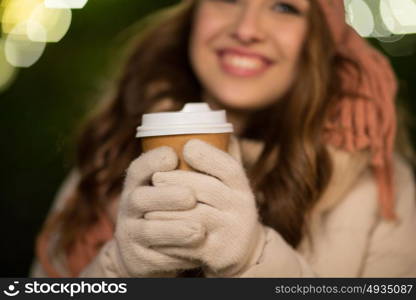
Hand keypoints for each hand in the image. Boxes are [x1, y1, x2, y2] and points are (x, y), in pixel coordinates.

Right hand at [81, 146, 203, 276]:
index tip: (173, 155)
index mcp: (139, 186)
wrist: (147, 253)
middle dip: (165, 196)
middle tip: (190, 196)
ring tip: (199, 230)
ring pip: (147, 231)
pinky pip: (155, 258)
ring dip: (173, 230)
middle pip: (139, 198)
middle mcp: (130, 208)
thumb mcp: (173, 188)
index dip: (152, 161)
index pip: (138, 169)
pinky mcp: (138, 259)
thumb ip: (196, 167)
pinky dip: (175, 255)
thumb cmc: (169, 210)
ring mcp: (131, 234)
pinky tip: (195, 252)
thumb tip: (230, 138)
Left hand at [146, 139, 265, 276]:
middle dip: (177, 181)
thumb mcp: (232, 185)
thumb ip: (225, 158)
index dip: (207, 155)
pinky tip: (154, 229)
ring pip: (193, 217)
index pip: (228, 167)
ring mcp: (231, 232)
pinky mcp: (219, 253)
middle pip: (206, 190)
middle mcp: (241, 208)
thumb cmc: (227, 208)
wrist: (242, 251)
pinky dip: (168, 236)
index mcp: (242, 188)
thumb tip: (216, 123)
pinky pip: (188, 244)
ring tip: (148, 205)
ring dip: (167, 210)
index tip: (186, 146)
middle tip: (155, 178)